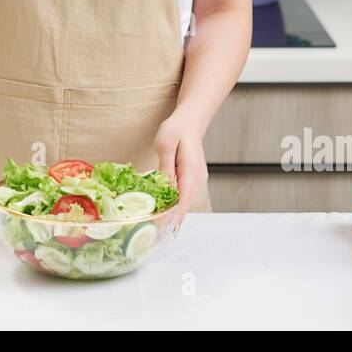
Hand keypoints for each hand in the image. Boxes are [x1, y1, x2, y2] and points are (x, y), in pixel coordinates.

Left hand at [154, 112, 207, 231]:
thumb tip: (164, 189)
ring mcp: (198, 180)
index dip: (172, 216)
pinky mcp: (194, 179)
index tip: (160, 227)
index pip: (183, 201)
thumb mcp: (165, 145)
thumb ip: (165, 168)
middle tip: (153, 230)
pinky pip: (185, 196)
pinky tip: (165, 208)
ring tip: (157, 223)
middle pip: (185, 205)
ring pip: (186, 202)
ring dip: (173, 213)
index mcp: (191, 171)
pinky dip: (176, 204)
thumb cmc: (176, 129)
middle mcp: (198, 179)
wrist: (190, 121)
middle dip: (171, 219)